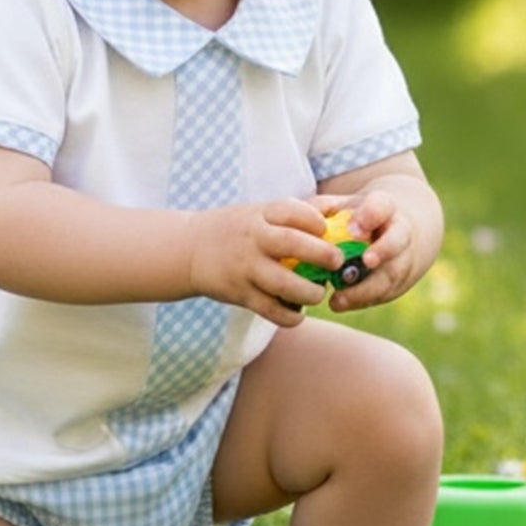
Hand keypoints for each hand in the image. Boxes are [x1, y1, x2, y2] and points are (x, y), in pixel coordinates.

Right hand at [186, 199, 342, 325]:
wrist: (189, 250)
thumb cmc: (236, 229)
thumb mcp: (259, 212)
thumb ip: (297, 210)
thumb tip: (337, 208)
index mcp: (259, 215)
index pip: (292, 211)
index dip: (316, 220)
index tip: (327, 230)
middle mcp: (252, 239)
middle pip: (292, 243)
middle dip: (322, 253)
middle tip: (337, 262)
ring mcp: (245, 267)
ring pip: (284, 283)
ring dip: (309, 292)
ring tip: (318, 293)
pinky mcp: (239, 294)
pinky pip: (270, 310)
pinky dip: (290, 316)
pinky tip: (298, 312)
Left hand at [308, 186, 428, 313]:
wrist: (393, 234)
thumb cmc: (359, 217)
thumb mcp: (344, 205)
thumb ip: (322, 208)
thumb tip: (300, 216)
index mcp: (384, 207)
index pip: (381, 206)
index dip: (370, 216)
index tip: (353, 229)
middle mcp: (399, 232)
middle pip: (396, 242)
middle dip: (383, 251)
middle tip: (366, 261)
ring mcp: (403, 260)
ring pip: (391, 275)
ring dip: (367, 288)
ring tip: (338, 298)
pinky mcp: (398, 284)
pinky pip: (382, 294)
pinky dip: (360, 300)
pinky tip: (338, 303)